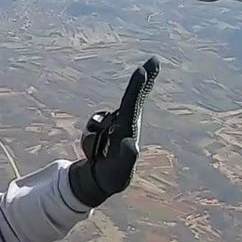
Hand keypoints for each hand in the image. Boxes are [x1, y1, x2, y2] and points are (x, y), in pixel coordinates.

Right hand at [69, 56, 157, 207]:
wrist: (104, 180)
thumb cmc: (116, 174)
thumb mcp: (121, 170)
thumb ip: (127, 157)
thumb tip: (132, 144)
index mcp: (131, 128)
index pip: (134, 104)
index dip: (137, 86)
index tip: (142, 70)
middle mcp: (125, 121)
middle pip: (131, 98)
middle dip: (140, 81)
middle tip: (154, 61)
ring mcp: (113, 123)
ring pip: (96, 123)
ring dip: (93, 142)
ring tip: (100, 155)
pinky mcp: (102, 127)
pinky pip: (89, 129)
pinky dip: (88, 143)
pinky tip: (95, 154)